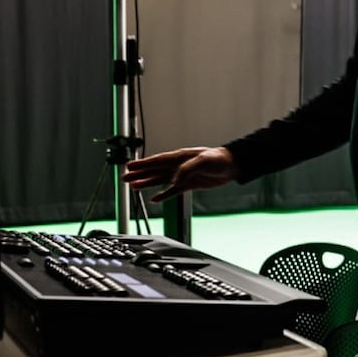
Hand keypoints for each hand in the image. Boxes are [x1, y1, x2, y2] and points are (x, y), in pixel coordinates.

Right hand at [123, 146, 237, 201]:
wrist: (232, 166)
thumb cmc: (219, 159)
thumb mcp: (204, 160)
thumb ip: (188, 169)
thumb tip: (174, 179)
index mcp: (180, 157)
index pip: (157, 161)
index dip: (143, 164)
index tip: (129, 166)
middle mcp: (178, 166)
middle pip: (154, 171)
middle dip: (139, 174)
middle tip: (124, 178)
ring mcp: (183, 175)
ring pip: (160, 180)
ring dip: (146, 184)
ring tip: (133, 187)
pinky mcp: (189, 184)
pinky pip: (173, 191)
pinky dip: (163, 195)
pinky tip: (153, 199)